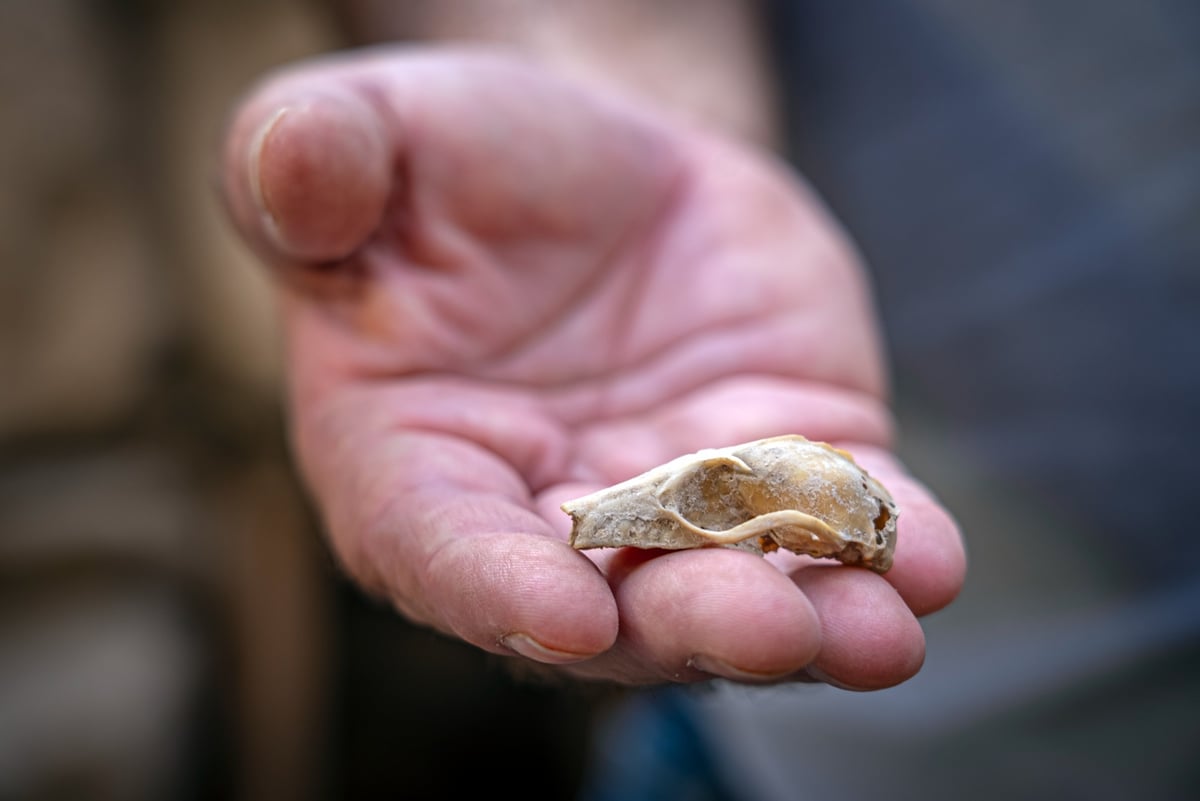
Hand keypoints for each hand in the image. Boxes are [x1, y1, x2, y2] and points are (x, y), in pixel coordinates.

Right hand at [220, 48, 964, 685]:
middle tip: (766, 629)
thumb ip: (314, 162)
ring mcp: (675, 509)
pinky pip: (834, 524)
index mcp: (416, 465)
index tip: (563, 614)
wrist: (597, 165)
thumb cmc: (460, 162)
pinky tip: (925, 559)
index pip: (443, 551)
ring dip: (809, 621)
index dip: (495, 590)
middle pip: (612, 608)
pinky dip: (883, 548)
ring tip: (875, 631)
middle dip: (688, 626)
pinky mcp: (778, 465)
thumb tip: (293, 174)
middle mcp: (545, 519)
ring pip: (735, 591)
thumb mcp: (371, 135)